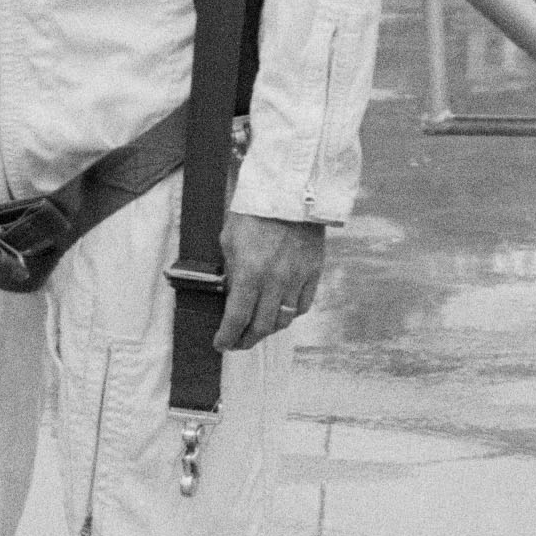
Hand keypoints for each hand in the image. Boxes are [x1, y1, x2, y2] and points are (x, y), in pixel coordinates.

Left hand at [221, 207, 328, 349]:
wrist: (289, 191)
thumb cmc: (253, 212)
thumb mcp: (229, 240)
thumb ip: (231, 272)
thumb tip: (232, 296)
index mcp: (250, 272)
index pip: (237, 318)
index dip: (227, 336)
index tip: (221, 344)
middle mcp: (275, 281)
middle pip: (262, 326)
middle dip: (246, 340)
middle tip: (237, 343)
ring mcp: (298, 278)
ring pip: (284, 320)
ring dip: (268, 330)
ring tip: (257, 330)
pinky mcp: (314, 272)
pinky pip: (303, 305)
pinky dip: (290, 314)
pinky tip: (280, 312)